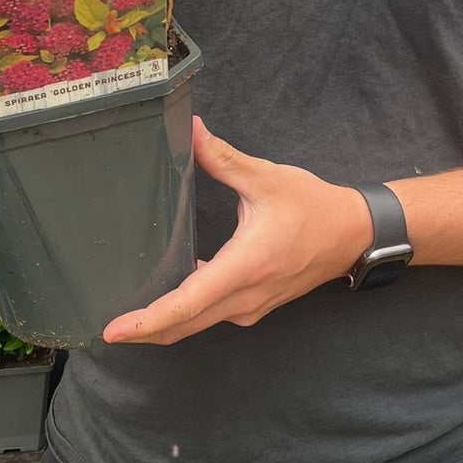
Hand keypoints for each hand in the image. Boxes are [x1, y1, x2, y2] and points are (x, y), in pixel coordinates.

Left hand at [102, 118, 373, 345]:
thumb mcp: (266, 177)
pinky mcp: (255, 305)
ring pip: (199, 324)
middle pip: (186, 324)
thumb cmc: (313, 206)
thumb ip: (222, 158)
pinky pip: (213, 317)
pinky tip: (167, 299)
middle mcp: (246, 295)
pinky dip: (186, 315)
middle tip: (109, 331)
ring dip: (164, 324)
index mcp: (244, 266)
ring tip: (129, 317)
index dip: (149, 320)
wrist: (353, 234)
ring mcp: (252, 306)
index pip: (188, 303)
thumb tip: (191, 130)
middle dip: (145, 331)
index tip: (116, 331)